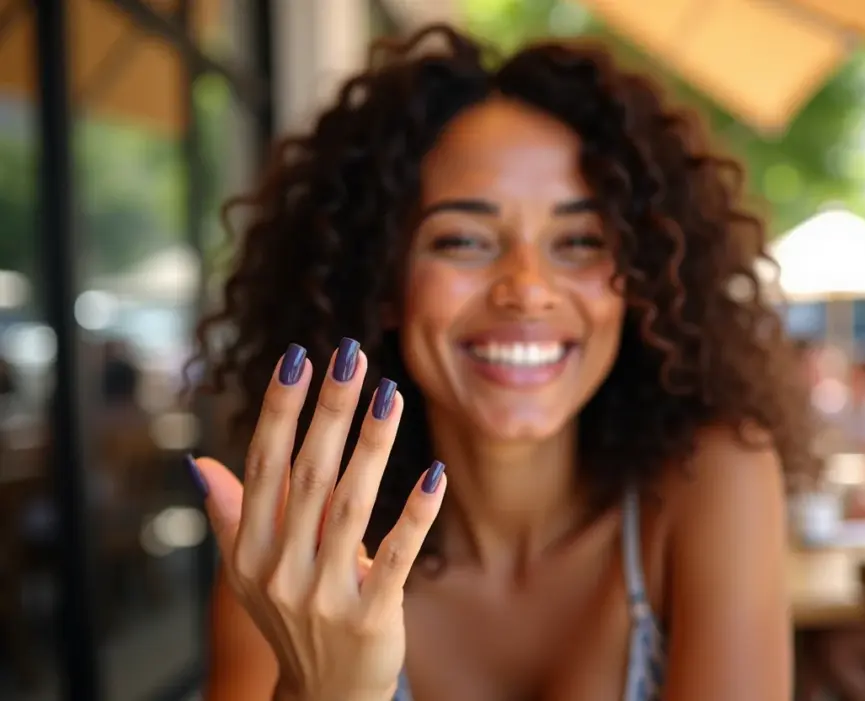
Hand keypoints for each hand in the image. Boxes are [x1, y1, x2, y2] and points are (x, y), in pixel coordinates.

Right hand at [191, 340, 446, 700]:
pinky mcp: (370, 616)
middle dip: (329, 411)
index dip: (279, 411)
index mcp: (249, 550)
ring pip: (351, 505)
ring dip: (373, 446)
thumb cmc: (289, 618)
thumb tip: (201, 462)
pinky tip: (434, 472)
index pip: (263, 466)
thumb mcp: (247, 572)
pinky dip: (415, 513)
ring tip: (391, 394)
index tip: (298, 359)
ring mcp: (323, 595)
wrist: (324, 694)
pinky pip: (395, 555)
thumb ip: (229, 515)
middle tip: (351, 357)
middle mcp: (279, 569)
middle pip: (307, 474)